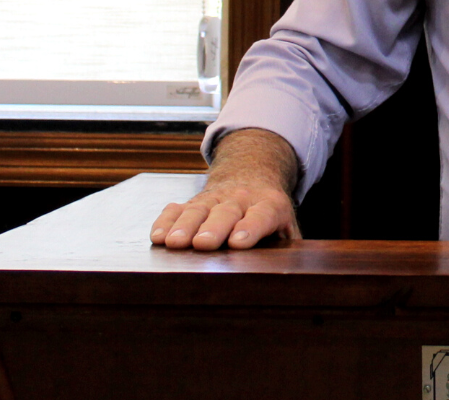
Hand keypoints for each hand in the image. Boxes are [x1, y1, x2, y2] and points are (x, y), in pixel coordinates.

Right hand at [150, 128, 301, 250]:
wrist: (252, 177)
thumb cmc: (270, 215)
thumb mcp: (287, 226)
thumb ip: (289, 245)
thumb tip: (289, 272)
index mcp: (270, 205)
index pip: (262, 216)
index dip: (251, 227)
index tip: (238, 241)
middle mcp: (241, 199)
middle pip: (227, 212)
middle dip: (215, 227)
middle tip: (204, 243)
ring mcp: (214, 198)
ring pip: (199, 210)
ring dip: (185, 226)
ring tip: (174, 243)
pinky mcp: (193, 202)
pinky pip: (177, 209)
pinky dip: (166, 221)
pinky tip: (158, 237)